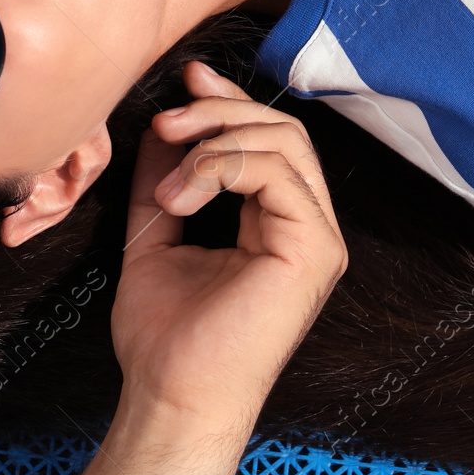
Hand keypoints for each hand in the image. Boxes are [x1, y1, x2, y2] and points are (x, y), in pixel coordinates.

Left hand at [112, 61, 346, 427]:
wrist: (170, 392)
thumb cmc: (166, 335)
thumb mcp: (155, 234)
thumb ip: (164, 179)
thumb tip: (162, 126)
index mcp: (278, 223)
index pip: (269, 138)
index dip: (229, 101)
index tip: (186, 82)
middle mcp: (307, 226)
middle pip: (282, 128)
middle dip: (218, 110)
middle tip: (166, 120)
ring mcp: (317, 238)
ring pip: (283, 140)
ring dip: (214, 140)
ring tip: (167, 180)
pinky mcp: (314, 249)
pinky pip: (277, 171)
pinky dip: (220, 166)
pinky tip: (180, 197)